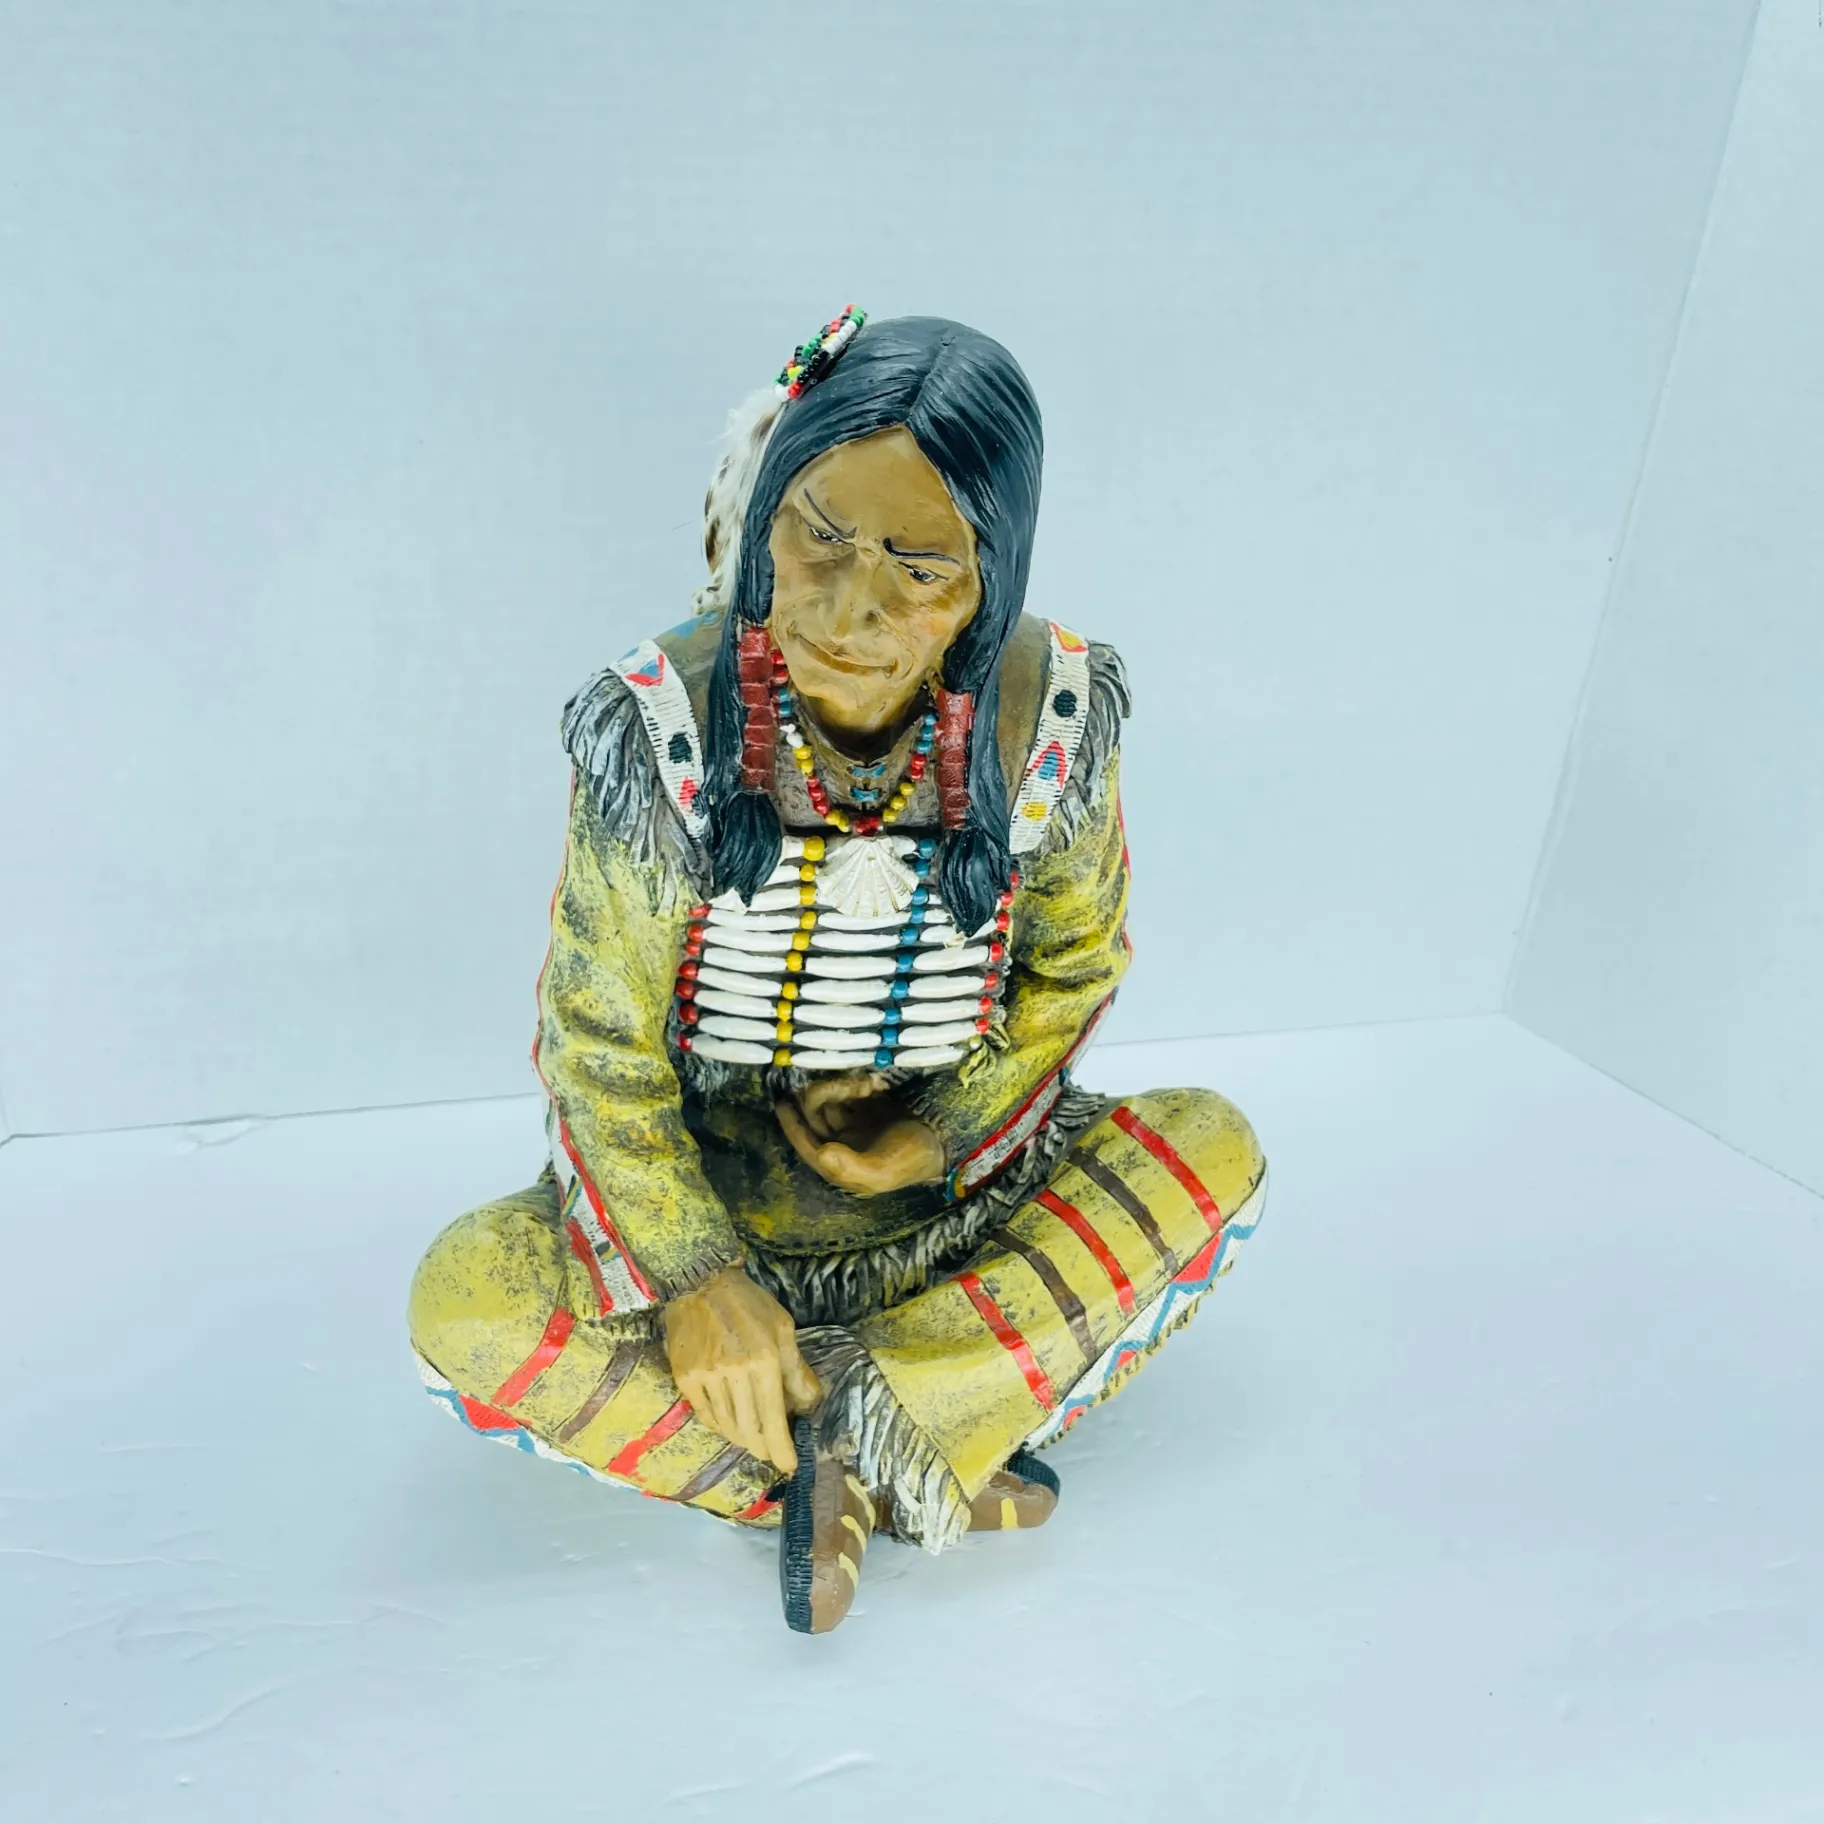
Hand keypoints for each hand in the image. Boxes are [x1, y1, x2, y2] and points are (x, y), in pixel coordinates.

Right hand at [662, 1264, 820, 1472]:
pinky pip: (705, 1414)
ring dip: (743, 1439)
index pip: (774, 1418)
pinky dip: (720, 1426)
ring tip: (753, 1441)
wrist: (701, 1282)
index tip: (789, 1465)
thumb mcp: (783, 1328)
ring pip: (727, 1425)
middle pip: (750, 1429)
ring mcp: (707, 1376)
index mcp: (765, 1360)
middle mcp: (735, 1373)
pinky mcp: (685, 1377)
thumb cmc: (749, 1304)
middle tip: (772, 1455)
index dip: (782, 1448)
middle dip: (764, 1449)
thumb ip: (797, 1369)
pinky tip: (729, 1425)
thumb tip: (808, 1404)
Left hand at [776, 1073, 947, 1195]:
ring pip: (831, 1100)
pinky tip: (873, 1084)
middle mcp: (843, 1143)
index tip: (781, 1104)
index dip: (792, 1126)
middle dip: (825, 1097)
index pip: (807, 1144)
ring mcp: (855, 1123)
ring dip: (842, 1087)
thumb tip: (821, 1153)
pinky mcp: (869, 1107)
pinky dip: (857, 1083)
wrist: (943, 1141)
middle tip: (847, 1085)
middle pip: (817, 1117)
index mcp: (840, 1163)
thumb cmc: (910, 1160)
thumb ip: (848, 1165)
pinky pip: (850, 1090)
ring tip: (866, 1084)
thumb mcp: (881, 1170)